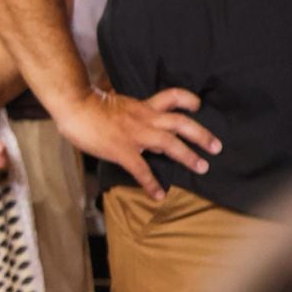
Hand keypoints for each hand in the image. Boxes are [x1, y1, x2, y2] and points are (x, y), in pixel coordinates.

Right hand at [54, 87, 219, 199]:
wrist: (74, 106)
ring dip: (188, 156)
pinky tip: (158, 195)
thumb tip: (134, 120)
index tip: (198, 106)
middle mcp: (144, 118)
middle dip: (201, 134)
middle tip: (216, 147)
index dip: (188, 100)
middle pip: (181, 122)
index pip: (172, 97)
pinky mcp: (122, 150)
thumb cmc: (87, 104)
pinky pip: (142, 169)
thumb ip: (129, 112)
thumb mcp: (114, 103)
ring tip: (202, 167)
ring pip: (170, 143)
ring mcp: (135, 135)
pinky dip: (152, 183)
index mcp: (142, 106)